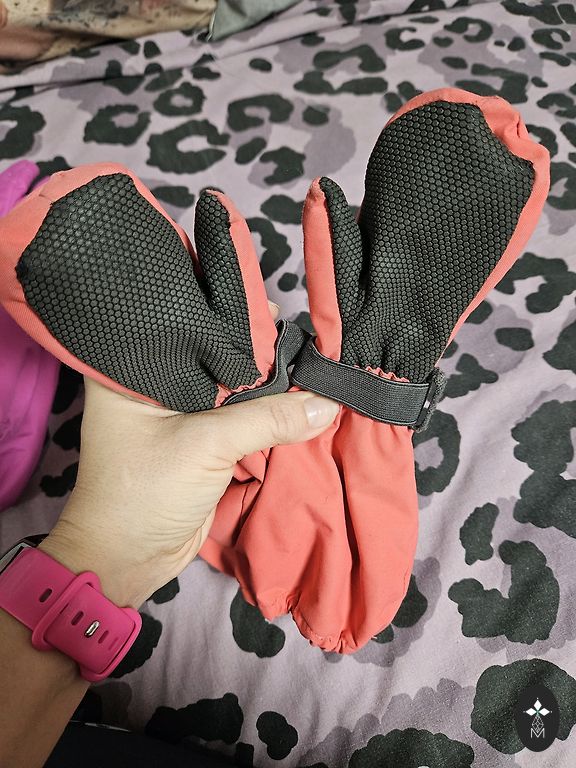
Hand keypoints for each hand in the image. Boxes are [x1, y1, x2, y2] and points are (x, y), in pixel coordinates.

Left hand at [39, 306, 338, 607]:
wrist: (128, 561)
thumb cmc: (145, 494)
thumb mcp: (207, 446)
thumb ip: (267, 419)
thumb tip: (326, 402)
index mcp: (134, 369)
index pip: (192, 330)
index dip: (234, 321)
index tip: (279, 312)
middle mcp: (154, 384)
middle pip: (217, 359)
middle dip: (258, 356)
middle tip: (303, 340)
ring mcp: (178, 414)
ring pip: (233, 391)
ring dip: (266, 390)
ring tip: (309, 365)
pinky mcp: (198, 441)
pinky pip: (238, 420)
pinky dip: (264, 417)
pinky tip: (296, 401)